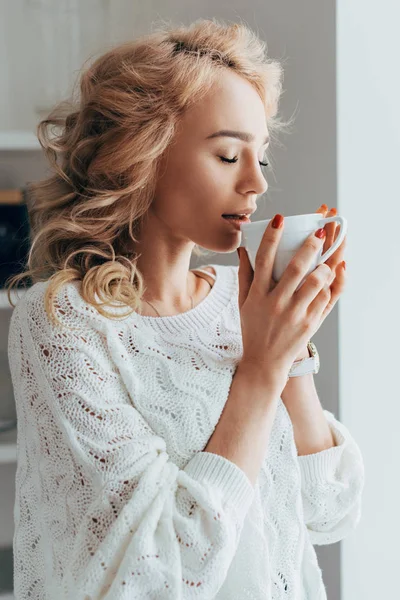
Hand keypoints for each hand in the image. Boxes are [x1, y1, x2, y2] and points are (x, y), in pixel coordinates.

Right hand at [237, 214, 340, 389]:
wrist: (264, 362)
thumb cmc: (253, 328)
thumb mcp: (243, 302)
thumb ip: (244, 275)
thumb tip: (243, 249)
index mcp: (257, 294)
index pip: (264, 260)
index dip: (272, 237)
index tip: (281, 219)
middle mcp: (276, 303)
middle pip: (296, 268)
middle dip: (310, 246)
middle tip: (321, 231)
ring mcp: (295, 314)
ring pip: (316, 283)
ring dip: (326, 264)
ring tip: (332, 253)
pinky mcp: (310, 323)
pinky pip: (325, 298)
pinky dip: (332, 283)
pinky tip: (336, 270)